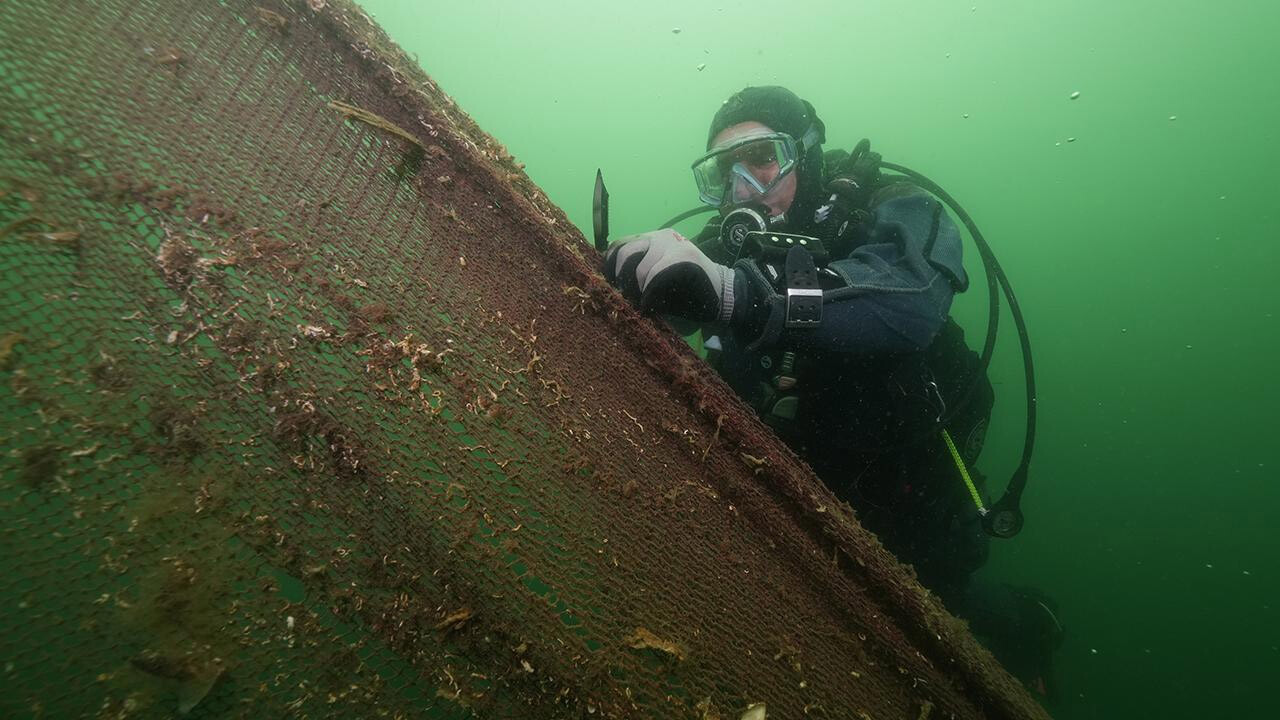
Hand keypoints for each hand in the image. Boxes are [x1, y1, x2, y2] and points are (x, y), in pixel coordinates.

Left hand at [602, 229, 734, 323]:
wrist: (722, 296)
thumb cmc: (685, 293)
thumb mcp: (654, 280)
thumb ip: (634, 275)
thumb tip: (608, 286)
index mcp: (650, 239)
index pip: (618, 246)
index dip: (609, 269)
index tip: (612, 289)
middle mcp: (660, 236)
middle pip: (623, 254)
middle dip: (622, 282)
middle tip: (627, 301)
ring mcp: (673, 243)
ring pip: (639, 267)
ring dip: (638, 290)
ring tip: (644, 305)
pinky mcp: (685, 255)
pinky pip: (656, 275)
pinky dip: (650, 294)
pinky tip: (651, 307)